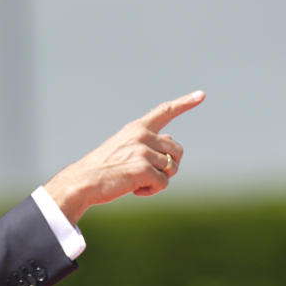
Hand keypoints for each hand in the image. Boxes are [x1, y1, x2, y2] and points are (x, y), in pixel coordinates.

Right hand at [44, 91, 205, 223]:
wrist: (84, 181)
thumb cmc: (103, 169)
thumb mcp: (124, 149)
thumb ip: (148, 146)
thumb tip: (172, 151)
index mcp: (136, 128)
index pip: (165, 112)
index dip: (185, 103)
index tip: (201, 95)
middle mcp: (142, 135)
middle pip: (176, 151)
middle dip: (169, 166)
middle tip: (149, 175)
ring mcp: (143, 151)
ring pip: (171, 169)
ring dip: (158, 180)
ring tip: (137, 182)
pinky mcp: (144, 168)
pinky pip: (163, 183)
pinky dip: (152, 191)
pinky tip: (134, 190)